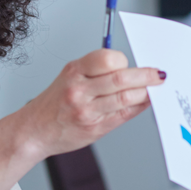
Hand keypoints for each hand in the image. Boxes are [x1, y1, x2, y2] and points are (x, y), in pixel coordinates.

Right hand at [0, 49, 164, 189]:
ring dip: (144, 93)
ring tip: (151, 90)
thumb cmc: (52, 105)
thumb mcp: (67, 79)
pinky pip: (123, 114)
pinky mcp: (94, 127)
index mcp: (73, 71)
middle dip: (146, 76)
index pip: (107, 58)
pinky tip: (141, 103)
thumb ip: (95, 73)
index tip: (131, 64)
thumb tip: (129, 70)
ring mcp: (86, 110)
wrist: (33, 130)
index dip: (124, 61)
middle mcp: (78, 89)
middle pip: (121, 78)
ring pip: (126, 97)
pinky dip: (137, 107)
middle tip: (157, 75)